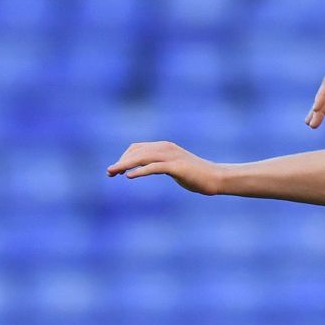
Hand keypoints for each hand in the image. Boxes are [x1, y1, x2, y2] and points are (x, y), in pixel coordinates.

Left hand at [108, 141, 223, 193]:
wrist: (216, 178)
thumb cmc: (197, 176)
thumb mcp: (175, 168)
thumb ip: (161, 166)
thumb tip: (149, 169)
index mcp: (164, 147)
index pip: (137, 148)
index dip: (124, 158)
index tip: (115, 170)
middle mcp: (166, 148)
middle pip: (136, 152)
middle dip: (120, 162)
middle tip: (109, 172)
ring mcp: (171, 156)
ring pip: (142, 157)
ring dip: (125, 165)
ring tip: (113, 172)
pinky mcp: (176, 167)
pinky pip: (154, 167)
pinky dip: (140, 170)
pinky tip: (129, 176)